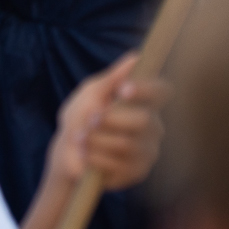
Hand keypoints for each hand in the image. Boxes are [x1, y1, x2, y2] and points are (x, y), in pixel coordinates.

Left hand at [47, 53, 169, 190]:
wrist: (66, 151)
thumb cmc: (80, 116)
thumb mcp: (90, 93)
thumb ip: (112, 78)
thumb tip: (135, 56)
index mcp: (144, 103)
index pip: (162, 92)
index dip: (147, 90)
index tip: (123, 90)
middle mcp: (153, 126)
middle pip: (144, 120)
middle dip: (109, 119)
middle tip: (89, 120)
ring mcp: (148, 151)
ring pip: (127, 144)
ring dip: (95, 139)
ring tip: (80, 138)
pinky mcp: (138, 172)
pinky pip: (118, 165)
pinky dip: (94, 156)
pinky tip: (84, 153)